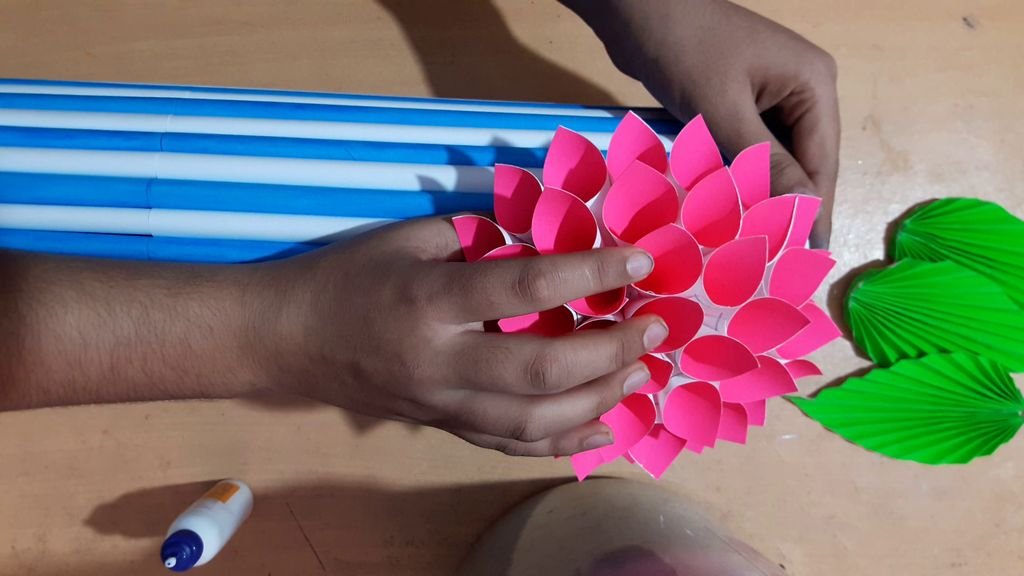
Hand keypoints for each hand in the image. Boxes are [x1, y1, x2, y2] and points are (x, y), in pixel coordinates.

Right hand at [260, 218, 668, 456]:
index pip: (527, 287)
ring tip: (642, 374)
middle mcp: (440, 362)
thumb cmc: (347, 277)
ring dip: (599, 400)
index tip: (641, 261)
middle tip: (655, 327)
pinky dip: (564, 444)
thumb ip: (480, 238)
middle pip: (543, 368)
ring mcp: (442, 406)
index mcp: (430, 301)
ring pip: (534, 422)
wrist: (287, 340)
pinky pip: (511, 447)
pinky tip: (604, 429)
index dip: (592, 271)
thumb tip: (552, 240)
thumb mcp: (408, 237)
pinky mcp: (443, 428)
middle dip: (612, 349)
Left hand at [567, 0, 839, 247]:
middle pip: (803, 165)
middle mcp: (801, 93)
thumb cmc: (683, 48)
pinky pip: (747, 152)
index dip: (813, 213)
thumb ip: (763, 161)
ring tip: (754, 250)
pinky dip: (738, 181)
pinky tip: (729, 215)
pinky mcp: (738, 105)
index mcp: (813, 86)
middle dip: (788, 211)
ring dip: (762, 199)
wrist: (636, 9)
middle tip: (777, 265)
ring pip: (773, 163)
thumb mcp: (723, 108)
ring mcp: (769, 98)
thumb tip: (804, 212)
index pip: (823, 163)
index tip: (804, 261)